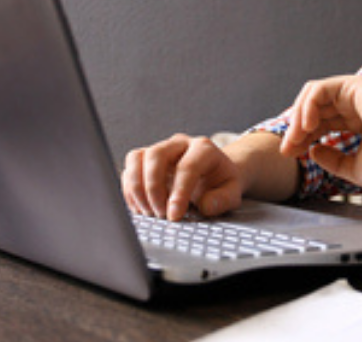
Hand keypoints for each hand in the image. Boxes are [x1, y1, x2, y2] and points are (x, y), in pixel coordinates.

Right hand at [121, 134, 242, 220]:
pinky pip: (129, 170)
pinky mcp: (145, 160)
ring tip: (148, 213)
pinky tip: (140, 209)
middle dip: (153, 188)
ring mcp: (160, 150)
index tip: (174, 216)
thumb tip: (206, 205)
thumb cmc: (221, 182)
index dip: (179, 193)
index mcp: (203, 148)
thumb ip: (222, 199)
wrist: (213, 174)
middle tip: (160, 214)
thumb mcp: (232, 192)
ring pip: (137, 158)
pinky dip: (130, 191)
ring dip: (137, 188)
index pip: (187, 166)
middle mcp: (178, 144)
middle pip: (156, 155)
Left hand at [281, 75, 361, 188]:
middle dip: (295, 129)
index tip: (290, 154)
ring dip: (298, 118)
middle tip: (286, 149)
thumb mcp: (354, 168)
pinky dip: (308, 106)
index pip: (319, 123)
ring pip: (312, 97)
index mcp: (355, 120)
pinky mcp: (354, 85)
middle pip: (313, 110)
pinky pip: (320, 90)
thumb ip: (332, 160)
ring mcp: (353, 92)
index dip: (302, 137)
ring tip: (295, 138)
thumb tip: (312, 151)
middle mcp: (352, 104)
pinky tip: (307, 126)